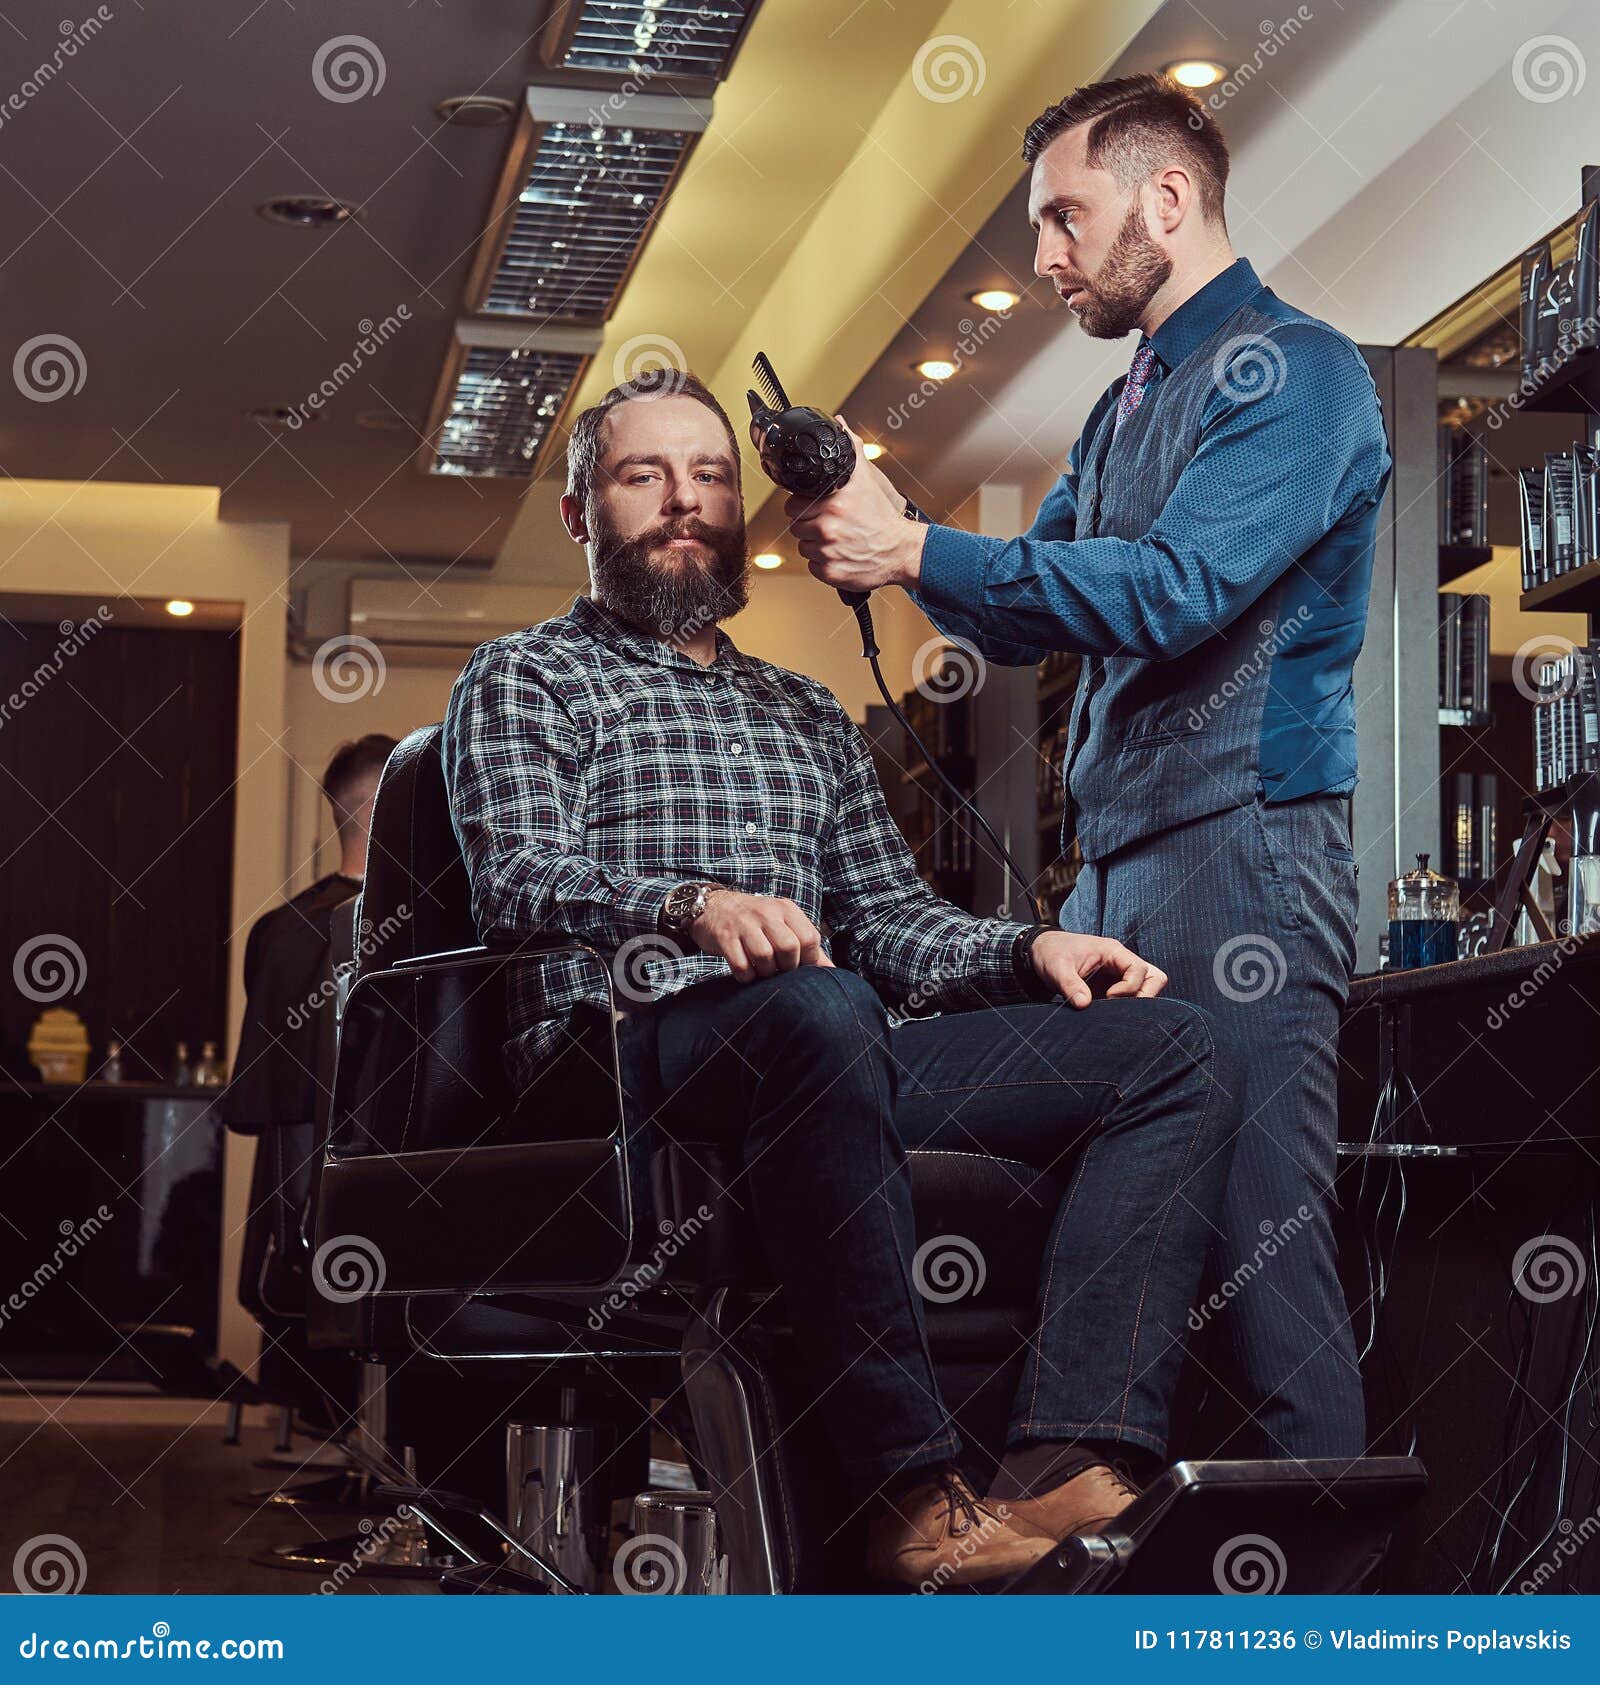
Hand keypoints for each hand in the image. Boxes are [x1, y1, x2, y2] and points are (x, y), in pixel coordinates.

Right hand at [688, 890, 833, 981]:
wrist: (713, 907)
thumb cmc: (755, 921)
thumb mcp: (782, 923)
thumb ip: (806, 944)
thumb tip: (832, 971)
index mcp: (786, 909)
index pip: (810, 938)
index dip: (809, 960)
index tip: (799, 967)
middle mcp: (766, 913)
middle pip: (789, 947)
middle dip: (787, 967)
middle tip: (780, 970)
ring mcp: (744, 924)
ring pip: (765, 957)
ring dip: (766, 973)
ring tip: (762, 971)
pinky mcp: (725, 937)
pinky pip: (741, 965)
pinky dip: (746, 976)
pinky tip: (746, 972)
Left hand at [784, 416, 926, 591]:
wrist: (902, 550)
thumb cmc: (882, 516)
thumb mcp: (867, 478)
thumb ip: (851, 448)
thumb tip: (839, 423)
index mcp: (834, 500)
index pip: (793, 504)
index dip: (802, 504)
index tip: (817, 506)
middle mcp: (829, 525)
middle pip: (796, 526)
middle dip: (809, 525)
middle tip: (831, 524)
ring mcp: (829, 551)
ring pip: (803, 547)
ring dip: (816, 545)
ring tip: (838, 539)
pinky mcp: (831, 572)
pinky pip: (813, 567)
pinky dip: (824, 564)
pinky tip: (840, 555)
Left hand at [1030, 931, 1166, 1007]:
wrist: (1042, 953)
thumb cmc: (1052, 953)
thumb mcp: (1056, 968)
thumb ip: (1070, 985)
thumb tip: (1084, 1004)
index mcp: (1112, 951)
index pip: (1139, 969)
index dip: (1129, 987)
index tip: (1109, 997)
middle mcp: (1121, 962)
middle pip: (1154, 978)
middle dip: (1144, 996)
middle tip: (1122, 1010)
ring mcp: (1118, 976)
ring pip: (1147, 988)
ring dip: (1136, 1003)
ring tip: (1115, 1013)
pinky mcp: (1112, 988)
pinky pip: (1131, 998)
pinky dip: (1126, 1008)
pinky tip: (1108, 1016)